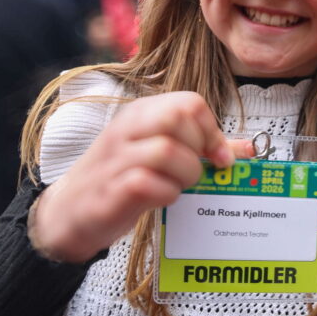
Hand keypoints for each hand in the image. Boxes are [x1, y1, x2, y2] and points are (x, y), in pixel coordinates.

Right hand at [31, 92, 253, 262]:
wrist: (68, 213)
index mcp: (141, 114)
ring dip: (186, 174)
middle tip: (195, 169)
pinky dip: (167, 194)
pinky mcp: (112, 189)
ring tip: (178, 185)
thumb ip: (201, 148)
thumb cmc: (121, 179)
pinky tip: (161, 199)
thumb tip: (248, 150)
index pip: (190, 102)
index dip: (212, 130)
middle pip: (179, 117)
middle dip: (199, 147)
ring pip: (168, 150)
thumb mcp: (158, 154)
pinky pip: (151, 184)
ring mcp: (117, 158)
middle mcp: (127, 129)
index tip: (217, 157)